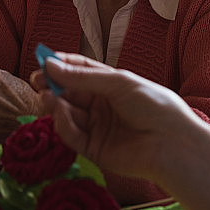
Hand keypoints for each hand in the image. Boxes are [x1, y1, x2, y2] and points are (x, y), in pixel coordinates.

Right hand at [31, 53, 209, 209]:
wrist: (172, 143)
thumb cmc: (154, 105)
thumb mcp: (118, 82)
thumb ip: (83, 77)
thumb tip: (50, 64)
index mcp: (111, 85)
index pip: (81, 72)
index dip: (62, 65)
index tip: (43, 59)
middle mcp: (102, 105)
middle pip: (70, 93)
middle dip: (53, 85)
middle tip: (37, 79)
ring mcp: (97, 127)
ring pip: (67, 114)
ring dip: (54, 104)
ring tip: (46, 95)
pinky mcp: (94, 149)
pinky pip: (72, 135)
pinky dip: (63, 123)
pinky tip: (60, 112)